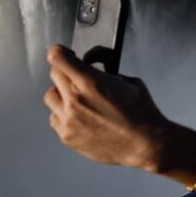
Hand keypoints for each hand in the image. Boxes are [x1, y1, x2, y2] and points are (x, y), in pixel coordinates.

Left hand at [43, 45, 167, 170]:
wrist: (145, 143)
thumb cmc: (141, 112)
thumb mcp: (129, 80)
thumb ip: (107, 69)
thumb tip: (94, 60)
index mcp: (91, 82)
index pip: (58, 57)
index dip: (61, 52)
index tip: (67, 55)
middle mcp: (75, 99)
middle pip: (54, 74)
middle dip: (66, 71)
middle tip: (78, 76)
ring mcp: (69, 120)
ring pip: (50, 97)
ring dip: (62, 93)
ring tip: (79, 99)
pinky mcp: (67, 136)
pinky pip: (54, 118)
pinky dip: (63, 114)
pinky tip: (79, 116)